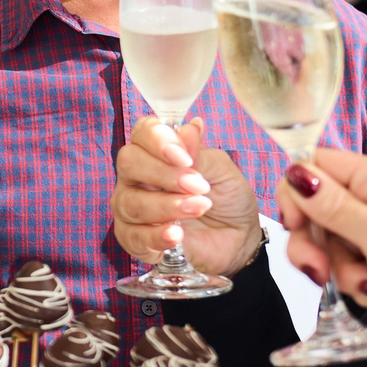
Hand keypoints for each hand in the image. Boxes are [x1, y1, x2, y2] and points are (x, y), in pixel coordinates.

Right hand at [111, 120, 264, 274]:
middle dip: (163, 174)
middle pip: (128, 163)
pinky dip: (156, 235)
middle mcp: (137, 176)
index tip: (184, 158)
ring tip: (198, 208)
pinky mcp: (134, 239)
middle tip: (197, 186)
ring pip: (130, 202)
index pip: (142, 133)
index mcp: (156, 151)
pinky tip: (177, 234)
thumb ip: (199, 153)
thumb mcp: (221, 172)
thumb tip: (190, 127)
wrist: (237, 238)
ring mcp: (130, 207)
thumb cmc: (226, 199)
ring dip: (167, 206)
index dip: (158, 140)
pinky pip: (132, 236)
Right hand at [277, 148, 366, 359]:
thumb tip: (294, 172)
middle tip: (319, 270)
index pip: (319, 164)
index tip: (294, 225)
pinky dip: (354, 282)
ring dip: (338, 268)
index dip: (297, 191)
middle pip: (316, 207)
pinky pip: (344, 266)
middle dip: (314, 241)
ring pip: (328, 242)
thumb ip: (333, 206)